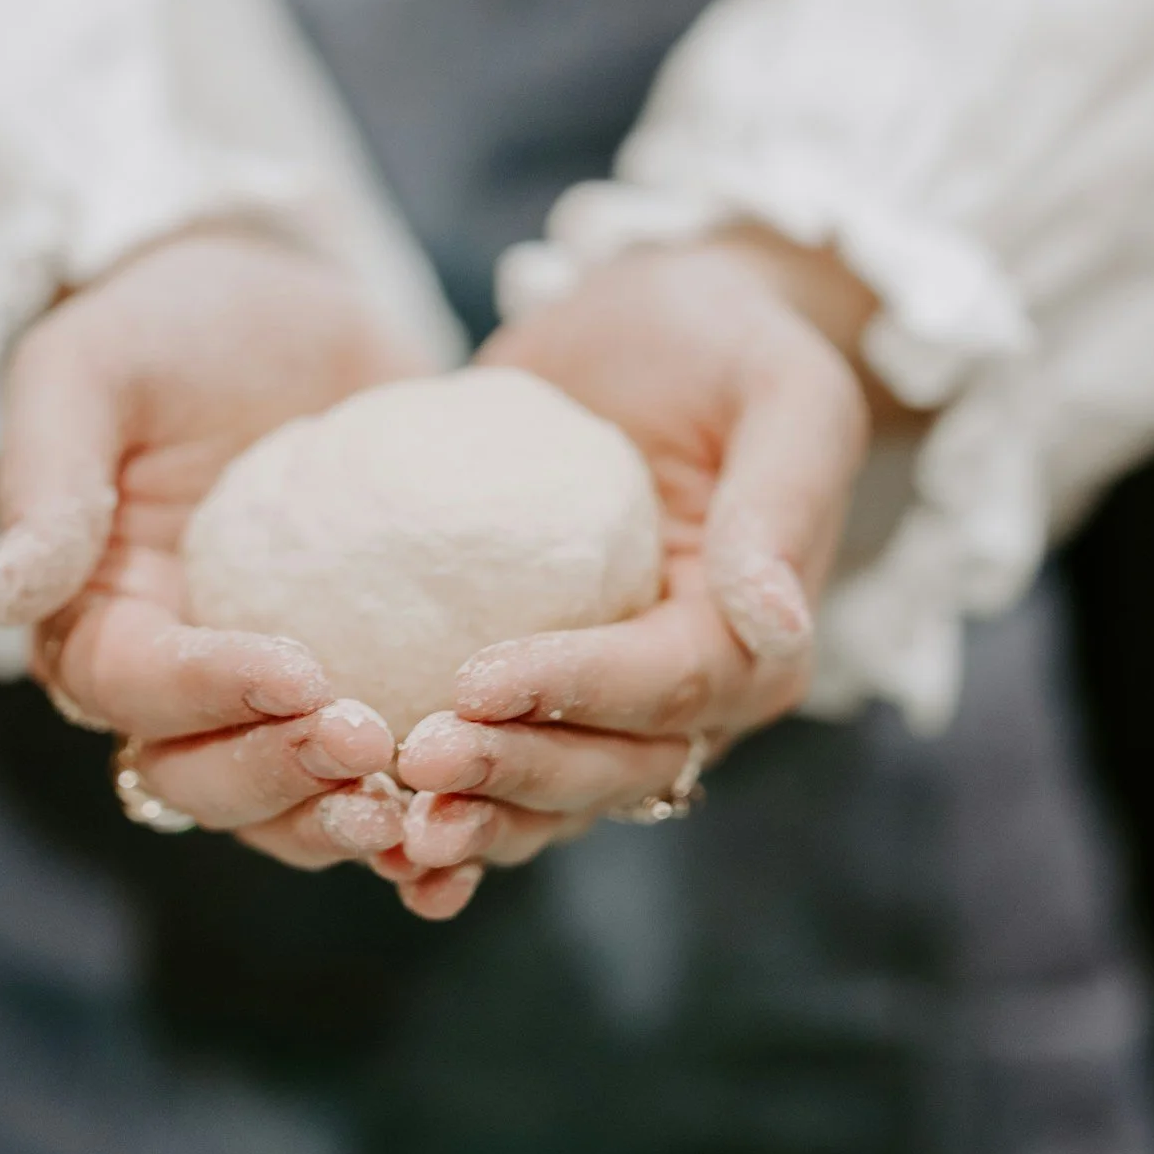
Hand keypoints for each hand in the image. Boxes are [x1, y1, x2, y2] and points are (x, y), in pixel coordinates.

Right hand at [0, 231, 427, 869]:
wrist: (286, 301)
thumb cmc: (170, 323)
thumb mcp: (90, 365)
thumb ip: (48, 473)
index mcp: (94, 614)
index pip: (132, 687)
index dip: (207, 695)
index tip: (298, 672)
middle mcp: (175, 676)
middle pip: (201, 777)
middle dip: (280, 778)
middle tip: (368, 740)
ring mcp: (271, 688)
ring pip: (286, 805)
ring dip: (343, 821)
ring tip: (422, 807)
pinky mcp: (364, 675)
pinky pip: (381, 773)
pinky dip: (422, 812)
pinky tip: (482, 818)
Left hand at [389, 233, 871, 910]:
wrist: (658, 323)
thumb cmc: (725, 341)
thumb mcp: (783, 389)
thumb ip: (781, 498)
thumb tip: (779, 625)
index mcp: (758, 638)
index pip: (669, 686)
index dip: (574, 692)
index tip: (474, 681)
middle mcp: (691, 692)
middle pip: (608, 768)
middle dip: (513, 775)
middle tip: (414, 761)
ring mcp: (610, 698)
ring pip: (551, 795)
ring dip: (476, 819)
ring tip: (391, 829)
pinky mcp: (540, 680)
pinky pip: (497, 757)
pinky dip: (443, 805)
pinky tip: (369, 830)